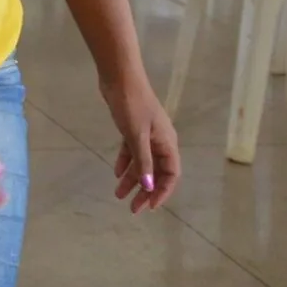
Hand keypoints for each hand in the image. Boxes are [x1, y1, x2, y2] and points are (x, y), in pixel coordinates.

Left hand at [106, 80, 179, 213]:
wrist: (119, 78)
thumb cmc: (131, 105)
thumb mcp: (137, 136)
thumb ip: (143, 161)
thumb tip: (149, 187)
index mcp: (167, 143)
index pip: (170, 175)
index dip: (162, 192)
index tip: (149, 207)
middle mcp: (160, 141)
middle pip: (156, 172)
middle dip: (145, 191)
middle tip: (132, 208)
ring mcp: (146, 135)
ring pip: (142, 163)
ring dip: (132, 179)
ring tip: (118, 195)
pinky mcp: (133, 128)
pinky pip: (132, 151)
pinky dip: (125, 163)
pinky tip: (116, 173)